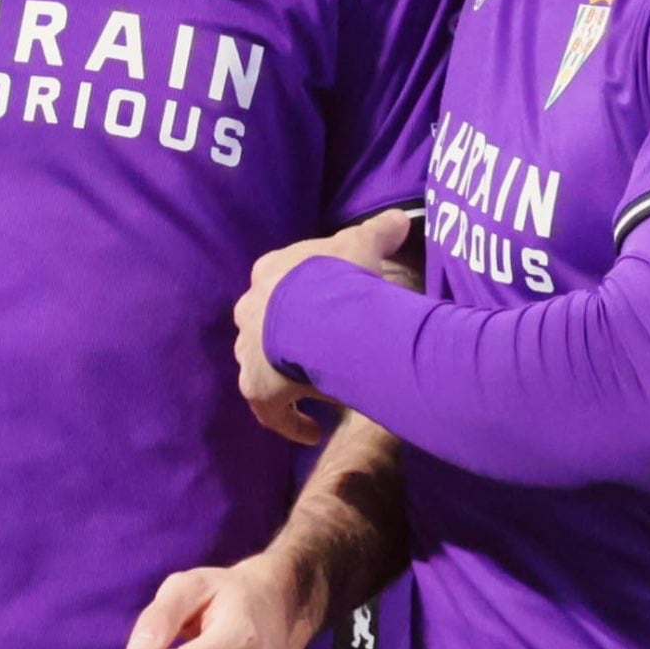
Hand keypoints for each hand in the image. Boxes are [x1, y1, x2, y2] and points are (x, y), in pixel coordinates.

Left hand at [233, 207, 411, 441]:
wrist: (318, 312)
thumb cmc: (337, 275)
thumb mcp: (362, 244)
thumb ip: (379, 231)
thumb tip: (401, 217)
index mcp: (270, 274)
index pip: (279, 284)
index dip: (300, 299)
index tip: (319, 313)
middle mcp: (250, 310)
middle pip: (264, 326)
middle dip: (287, 339)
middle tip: (318, 353)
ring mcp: (248, 350)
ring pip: (264, 366)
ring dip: (287, 377)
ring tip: (318, 389)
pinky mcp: (256, 386)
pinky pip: (272, 411)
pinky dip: (291, 421)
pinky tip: (314, 431)